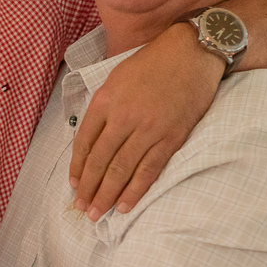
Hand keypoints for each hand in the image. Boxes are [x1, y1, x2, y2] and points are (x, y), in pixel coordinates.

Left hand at [69, 23, 221, 218]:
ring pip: (121, 170)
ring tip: (97, 213)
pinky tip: (124, 205)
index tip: (74, 185)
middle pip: (100, 160)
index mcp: (105, 100)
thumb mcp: (116, 78)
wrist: (192, 52)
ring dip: (107, 195)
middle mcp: (123, 116)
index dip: (78, 167)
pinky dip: (135, 190)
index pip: (84, 142)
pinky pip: (149, 170)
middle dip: (89, 188)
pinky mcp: (171, 138)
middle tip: (82, 209)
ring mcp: (148, 129)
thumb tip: (92, 139)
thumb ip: (103, 108)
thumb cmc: (152, 63)